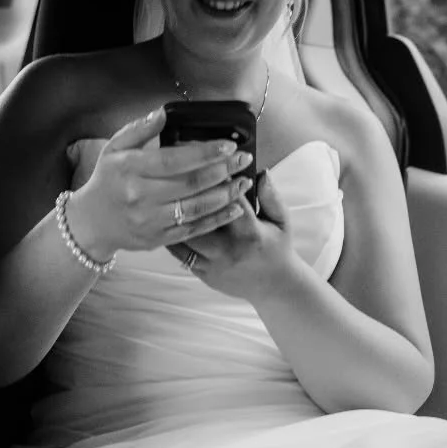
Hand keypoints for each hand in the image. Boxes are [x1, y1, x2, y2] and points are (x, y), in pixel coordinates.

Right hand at [67, 107, 253, 257]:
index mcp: (130, 169)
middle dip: (223, 171)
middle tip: (244, 160)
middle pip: (190, 184)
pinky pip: (193, 230)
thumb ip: (140, 129)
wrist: (91, 222)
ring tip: (244, 182)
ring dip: (225, 195)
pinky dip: (218, 220)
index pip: (173, 160)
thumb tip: (165, 113)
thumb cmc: (107, 180)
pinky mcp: (158, 239)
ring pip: (196, 209)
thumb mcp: (114, 148)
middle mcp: (140, 196)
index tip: (228, 146)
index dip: (204, 153)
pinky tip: (235, 208)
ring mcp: (150, 221)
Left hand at [169, 170, 301, 301]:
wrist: (273, 286)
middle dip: (188, 195)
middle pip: (200, 218)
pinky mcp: (202, 273)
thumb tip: (261, 171)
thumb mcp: (282, 221)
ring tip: (164, 193)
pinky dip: (170, 234)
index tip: (207, 161)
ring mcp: (213, 264)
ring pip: (183, 236)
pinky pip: (179, 253)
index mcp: (250, 233)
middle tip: (175, 173)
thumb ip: (271, 196)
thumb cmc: (277, 247)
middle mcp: (229, 250)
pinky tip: (164, 218)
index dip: (218, 180)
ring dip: (174, 215)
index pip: (230, 201)